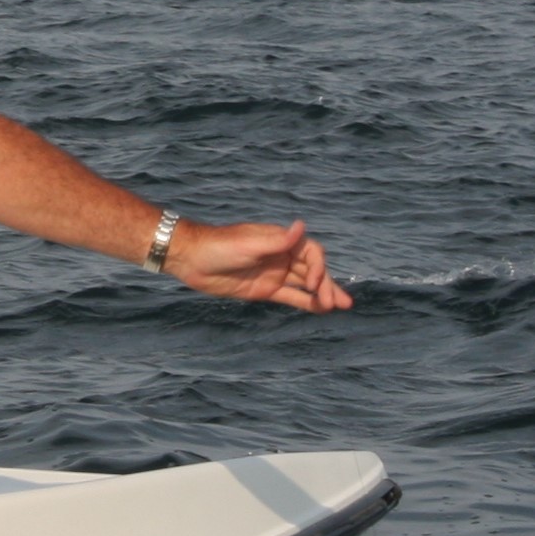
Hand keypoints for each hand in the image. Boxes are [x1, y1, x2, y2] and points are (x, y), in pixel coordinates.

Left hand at [169, 217, 353, 312]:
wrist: (191, 258)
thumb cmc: (218, 245)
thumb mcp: (248, 244)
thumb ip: (277, 240)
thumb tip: (301, 226)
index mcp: (280, 240)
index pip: (311, 252)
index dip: (319, 267)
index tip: (315, 283)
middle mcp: (281, 255)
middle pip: (312, 270)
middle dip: (328, 285)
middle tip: (343, 303)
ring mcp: (274, 273)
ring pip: (305, 285)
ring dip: (322, 294)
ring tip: (341, 307)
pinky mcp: (264, 289)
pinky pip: (290, 296)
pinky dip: (305, 302)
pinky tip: (321, 309)